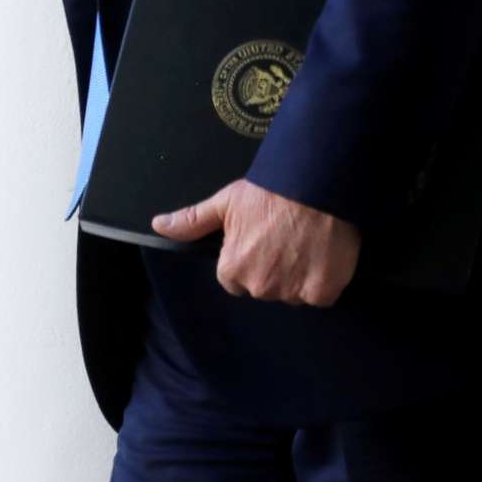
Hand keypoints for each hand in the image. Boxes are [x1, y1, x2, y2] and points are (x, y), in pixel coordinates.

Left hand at [152, 178, 360, 305]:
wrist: (314, 185)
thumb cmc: (269, 192)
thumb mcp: (225, 203)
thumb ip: (192, 221)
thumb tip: (158, 225)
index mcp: (233, 269)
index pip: (235, 279)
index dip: (248, 258)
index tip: (261, 240)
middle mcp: (260, 286)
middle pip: (264, 287)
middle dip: (272, 269)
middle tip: (285, 239)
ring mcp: (292, 291)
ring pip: (292, 293)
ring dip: (298, 276)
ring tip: (305, 243)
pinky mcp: (322, 292)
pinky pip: (319, 296)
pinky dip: (323, 281)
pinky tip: (323, 255)